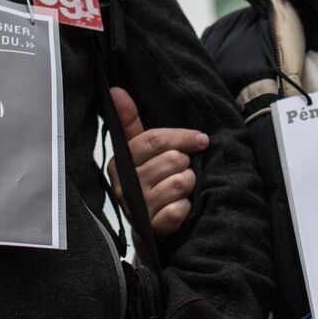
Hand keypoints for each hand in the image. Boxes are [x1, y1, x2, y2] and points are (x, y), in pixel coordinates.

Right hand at [107, 86, 208, 237]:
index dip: (182, 137)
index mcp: (120, 162)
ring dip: (188, 184)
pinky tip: (179, 207)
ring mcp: (137, 208)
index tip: (202, 140)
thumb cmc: (146, 180)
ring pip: (179, 183)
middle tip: (181, 170)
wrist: (146, 227)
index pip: (154, 139)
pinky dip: (185, 207)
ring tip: (181, 188)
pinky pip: (178, 210)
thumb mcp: (137, 151)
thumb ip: (129, 121)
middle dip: (185, 163)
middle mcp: (124, 185)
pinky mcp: (151, 228)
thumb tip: (115, 89)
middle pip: (172, 160)